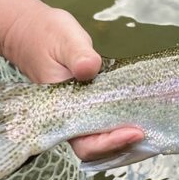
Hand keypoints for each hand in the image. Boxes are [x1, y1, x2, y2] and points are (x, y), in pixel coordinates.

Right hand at [0, 0, 143, 159]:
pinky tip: (139, 116)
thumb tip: (89, 69)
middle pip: (94, 148)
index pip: (83, 143)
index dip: (108, 143)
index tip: (133, 131)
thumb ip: (78, 55)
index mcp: (61, 110)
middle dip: (120, 145)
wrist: (30, 31)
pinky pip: (103, 122)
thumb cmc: (46, 36)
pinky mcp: (87, 102)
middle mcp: (69, 117)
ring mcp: (78, 111)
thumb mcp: (65, 40)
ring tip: (148, 127)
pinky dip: (121, 125)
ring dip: (122, 138)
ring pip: (99, 139)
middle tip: (146, 130)